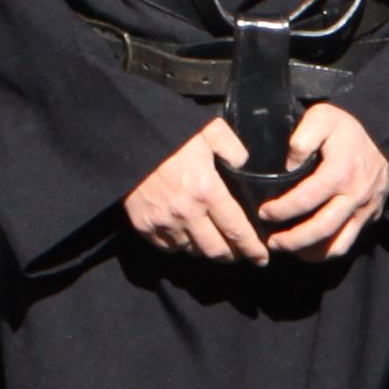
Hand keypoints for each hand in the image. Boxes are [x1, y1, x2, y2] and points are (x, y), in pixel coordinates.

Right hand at [123, 119, 265, 266]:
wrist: (127, 140)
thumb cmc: (171, 136)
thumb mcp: (209, 130)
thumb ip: (233, 148)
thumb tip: (245, 165)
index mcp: (207, 191)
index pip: (237, 231)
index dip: (253, 249)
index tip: (261, 258)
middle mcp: (187, 213)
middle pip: (216, 250)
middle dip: (232, 255)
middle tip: (240, 253)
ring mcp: (164, 222)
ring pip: (193, 250)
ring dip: (206, 249)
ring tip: (213, 242)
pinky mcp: (145, 226)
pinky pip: (169, 247)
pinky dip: (181, 245)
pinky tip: (187, 235)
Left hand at [257, 103, 388, 261]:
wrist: (385, 135)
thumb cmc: (347, 128)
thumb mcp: (322, 117)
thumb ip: (302, 138)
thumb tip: (289, 166)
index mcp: (340, 172)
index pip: (305, 200)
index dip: (281, 210)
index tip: (263, 213)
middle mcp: (355, 195)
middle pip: (322, 229)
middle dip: (293, 240)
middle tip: (271, 242)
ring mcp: (365, 209)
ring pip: (338, 244)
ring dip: (310, 252)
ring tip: (288, 250)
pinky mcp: (371, 217)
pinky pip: (348, 241)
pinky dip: (327, 250)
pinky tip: (309, 248)